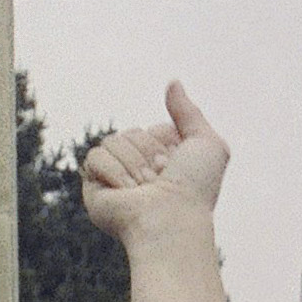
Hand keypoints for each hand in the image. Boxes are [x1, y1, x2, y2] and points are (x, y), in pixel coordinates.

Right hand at [82, 81, 228, 242]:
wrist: (170, 219)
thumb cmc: (194, 189)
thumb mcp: (206, 143)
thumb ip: (189, 112)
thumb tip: (172, 83)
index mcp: (163, 161)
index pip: (152, 129)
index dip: (166, 141)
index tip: (176, 163)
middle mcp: (139, 170)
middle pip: (131, 131)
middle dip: (148, 152)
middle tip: (160, 178)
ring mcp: (116, 178)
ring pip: (113, 140)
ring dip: (133, 163)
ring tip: (144, 188)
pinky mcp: (94, 187)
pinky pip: (95, 156)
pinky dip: (114, 171)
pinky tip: (126, 191)